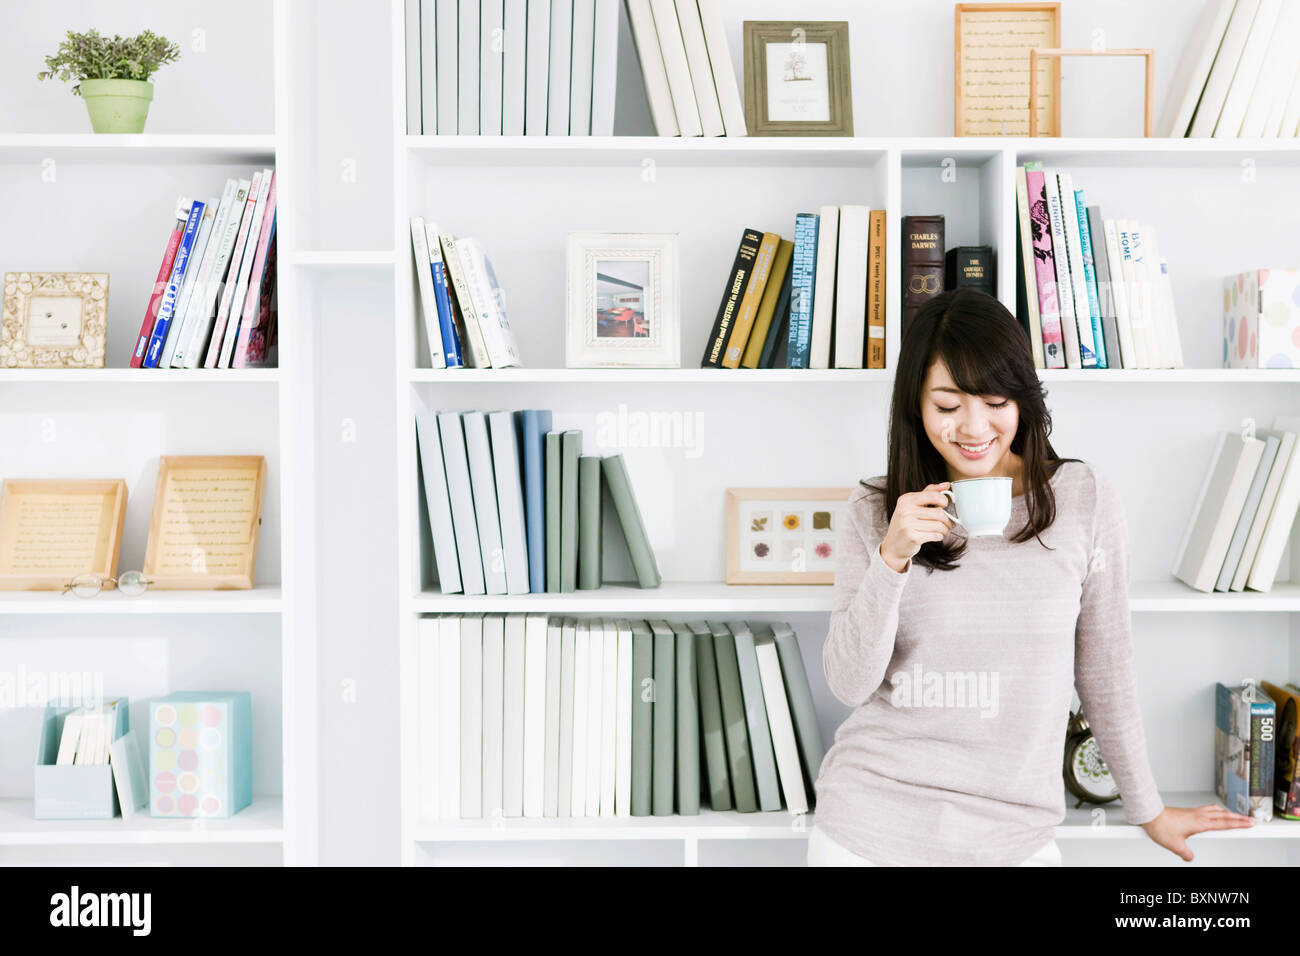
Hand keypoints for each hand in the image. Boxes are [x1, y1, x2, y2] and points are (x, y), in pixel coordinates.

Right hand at [879, 482, 957, 571]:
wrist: (893, 545)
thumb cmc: (906, 524)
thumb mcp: (912, 505)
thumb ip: (929, 493)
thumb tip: (946, 484)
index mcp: (906, 500)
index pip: (933, 495)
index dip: (944, 501)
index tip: (945, 506)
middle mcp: (905, 510)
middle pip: (939, 512)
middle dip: (948, 520)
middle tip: (949, 524)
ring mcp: (907, 524)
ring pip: (939, 525)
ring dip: (945, 530)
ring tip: (943, 531)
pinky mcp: (912, 537)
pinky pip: (935, 535)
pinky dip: (939, 536)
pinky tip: (936, 536)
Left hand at [1140, 804, 1256, 860]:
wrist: (1149, 814)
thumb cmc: (1160, 826)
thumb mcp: (1175, 846)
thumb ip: (1186, 854)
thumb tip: (1190, 858)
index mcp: (1200, 823)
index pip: (1225, 824)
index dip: (1240, 824)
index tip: (1253, 824)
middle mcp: (1199, 815)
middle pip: (1225, 815)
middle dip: (1240, 818)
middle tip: (1253, 821)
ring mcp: (1194, 812)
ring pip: (1216, 810)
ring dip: (1229, 813)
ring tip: (1238, 817)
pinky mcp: (1188, 811)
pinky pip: (1207, 809)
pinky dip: (1217, 811)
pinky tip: (1216, 813)